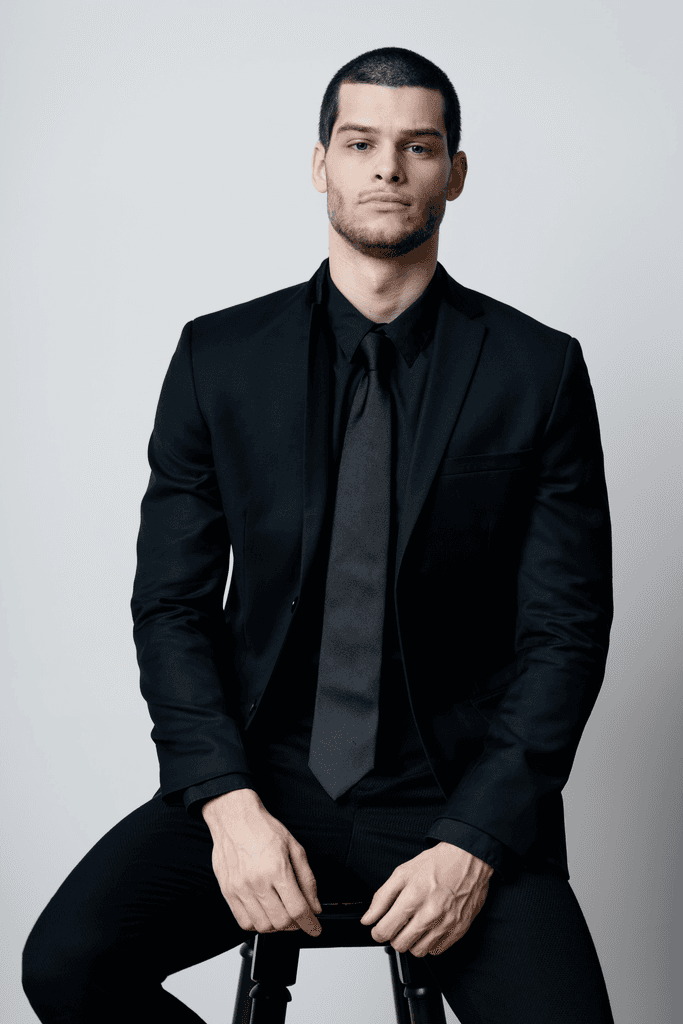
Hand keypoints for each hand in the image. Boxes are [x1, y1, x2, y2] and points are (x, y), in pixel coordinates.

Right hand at [202, 788, 322, 936]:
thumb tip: (315, 906)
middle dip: (296, 925)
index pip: (297, 909)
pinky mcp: (228, 892)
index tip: (315, 928)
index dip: (310, 924)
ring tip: (282, 914)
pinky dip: (258, 925)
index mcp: (277, 869)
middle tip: (300, 918)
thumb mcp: (295, 848)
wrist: (234, 818)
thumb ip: (307, 880)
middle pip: (281, 921)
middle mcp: (257, 881)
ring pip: (263, 926)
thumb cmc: (263, 829)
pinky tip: (264, 913)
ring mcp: (240, 889)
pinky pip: (243, 921)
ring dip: (277, 927)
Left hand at [360, 841, 491, 956]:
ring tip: (415, 925)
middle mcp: (430, 913)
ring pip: (418, 951)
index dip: (377, 932)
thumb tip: (368, 919)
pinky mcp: (459, 930)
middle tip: (398, 925)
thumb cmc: (437, 863)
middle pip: (400, 945)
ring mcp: (446, 924)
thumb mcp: (403, 873)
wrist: (468, 859)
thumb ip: (382, 897)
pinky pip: (437, 950)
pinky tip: (430, 927)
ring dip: (412, 941)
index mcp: (413, 897)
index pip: (385, 930)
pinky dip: (430, 942)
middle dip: (394, 937)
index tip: (379, 928)